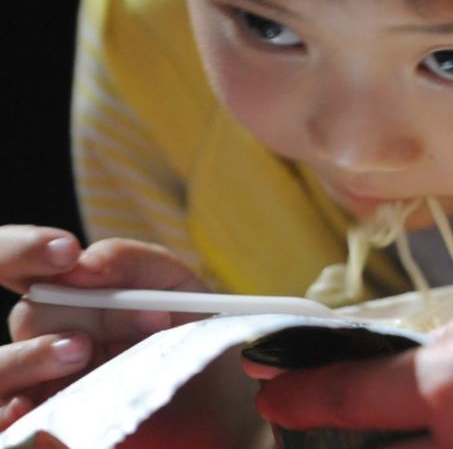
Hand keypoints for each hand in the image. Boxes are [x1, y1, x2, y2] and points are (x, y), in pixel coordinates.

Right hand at [1, 230, 206, 430]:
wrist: (217, 387)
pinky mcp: (43, 415)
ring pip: (4, 365)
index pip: (17, 260)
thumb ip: (130, 261)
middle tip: (117, 320)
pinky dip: (11, 410)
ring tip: (83, 352)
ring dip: (35, 357)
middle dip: (74, 313)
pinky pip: (5, 414)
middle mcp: (45, 330)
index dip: (23, 250)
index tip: (67, 253)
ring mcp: (38, 376)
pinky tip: (28, 407)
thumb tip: (82, 264)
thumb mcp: (173, 284)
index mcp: (70, 289)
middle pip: (28, 315)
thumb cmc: (188, 326)